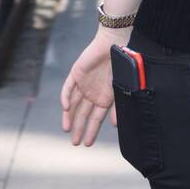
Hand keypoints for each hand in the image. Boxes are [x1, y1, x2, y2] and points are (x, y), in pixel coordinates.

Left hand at [60, 31, 121, 145]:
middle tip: (75, 143)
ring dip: (69, 117)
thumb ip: (117, 107)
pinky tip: (66, 108)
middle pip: (82, 114)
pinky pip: (68, 87)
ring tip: (67, 130)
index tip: (87, 144)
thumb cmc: (123, 66)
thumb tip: (114, 126)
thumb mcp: (121, 89)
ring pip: (73, 104)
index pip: (95, 119)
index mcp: (104, 98)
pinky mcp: (76, 73)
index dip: (91, 131)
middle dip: (79, 128)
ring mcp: (83, 84)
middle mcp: (92, 93)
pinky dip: (66, 97)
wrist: (116, 44)